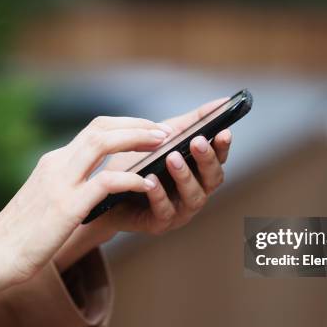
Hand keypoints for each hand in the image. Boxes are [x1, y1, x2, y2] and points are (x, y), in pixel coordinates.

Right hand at [0, 116, 171, 320]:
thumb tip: (98, 183)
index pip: (94, 129)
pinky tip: (148, 183)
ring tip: (163, 145)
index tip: (149, 130)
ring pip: (103, 143)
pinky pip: (106, 182)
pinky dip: (131, 178)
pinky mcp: (66, 206)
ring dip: (138, 140)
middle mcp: (57, 164)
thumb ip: (69, 186)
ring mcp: (60, 183)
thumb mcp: (47, 201)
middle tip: (165, 131)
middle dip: (137, 125)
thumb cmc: (22, 235)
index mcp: (54, 162)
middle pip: (101, 127)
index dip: (126, 125)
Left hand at [90, 98, 232, 237]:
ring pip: (193, 196)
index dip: (223, 147)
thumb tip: (222, 102)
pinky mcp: (159, 224)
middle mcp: (195, 191)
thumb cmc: (138, 163)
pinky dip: (159, 195)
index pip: (219, 159)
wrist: (103, 189)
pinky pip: (164, 211)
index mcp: (199, 171)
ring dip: (184, 176)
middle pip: (213, 179)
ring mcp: (180, 210)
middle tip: (196, 142)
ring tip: (172, 157)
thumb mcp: (164, 137)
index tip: (223, 131)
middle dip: (207, 160)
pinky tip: (151, 180)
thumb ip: (192, 121)